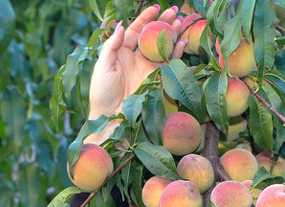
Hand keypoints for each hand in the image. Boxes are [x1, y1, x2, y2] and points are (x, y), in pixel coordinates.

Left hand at [87, 5, 191, 123]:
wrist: (110, 117)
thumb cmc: (101, 92)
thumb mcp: (102, 66)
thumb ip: (111, 45)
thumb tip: (122, 25)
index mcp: (121, 51)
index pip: (136, 30)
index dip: (145, 19)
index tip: (156, 8)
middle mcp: (135, 58)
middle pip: (151, 36)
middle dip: (163, 22)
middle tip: (174, 11)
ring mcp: (147, 68)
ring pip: (162, 47)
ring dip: (171, 34)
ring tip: (180, 22)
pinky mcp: (155, 79)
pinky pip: (168, 63)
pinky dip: (176, 52)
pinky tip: (182, 41)